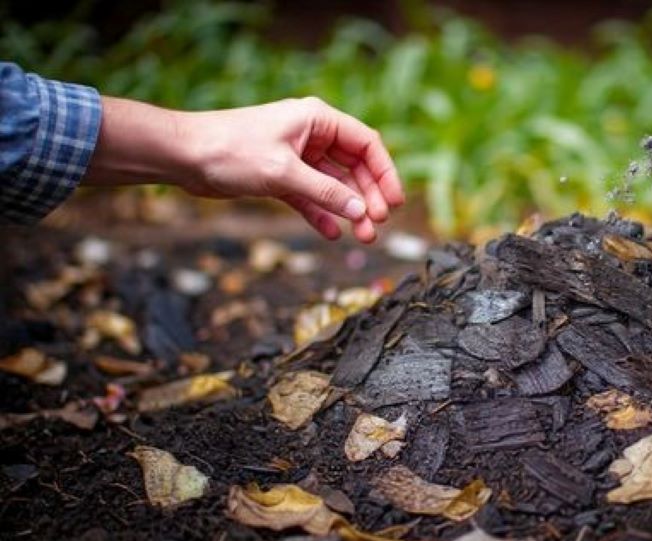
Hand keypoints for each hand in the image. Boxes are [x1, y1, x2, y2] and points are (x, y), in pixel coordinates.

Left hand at [182, 97, 402, 241]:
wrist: (184, 156)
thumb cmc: (230, 151)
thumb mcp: (283, 173)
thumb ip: (325, 193)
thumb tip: (360, 212)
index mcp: (317, 120)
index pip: (366, 144)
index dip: (385, 173)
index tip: (394, 204)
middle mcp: (312, 135)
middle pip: (355, 167)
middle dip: (368, 198)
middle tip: (376, 227)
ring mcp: (297, 157)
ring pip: (335, 185)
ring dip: (348, 210)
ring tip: (362, 238)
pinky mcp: (281, 177)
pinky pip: (311, 197)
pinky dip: (322, 214)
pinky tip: (331, 234)